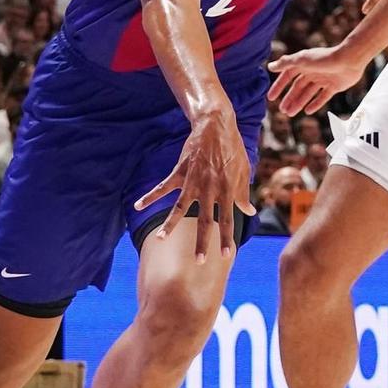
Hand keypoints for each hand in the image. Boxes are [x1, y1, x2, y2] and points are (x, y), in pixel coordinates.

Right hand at [134, 109, 252, 260]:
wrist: (215, 125)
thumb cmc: (232, 149)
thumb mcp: (243, 170)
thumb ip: (244, 193)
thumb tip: (250, 211)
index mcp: (227, 190)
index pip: (227, 219)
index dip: (226, 238)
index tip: (226, 255)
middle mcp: (209, 188)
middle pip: (204, 221)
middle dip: (202, 242)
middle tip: (198, 262)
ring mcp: (193, 181)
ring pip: (180, 208)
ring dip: (170, 225)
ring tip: (160, 239)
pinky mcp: (180, 172)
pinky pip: (163, 187)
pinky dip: (149, 196)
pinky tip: (137, 205)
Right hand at [266, 44, 365, 116]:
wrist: (350, 59)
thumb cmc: (325, 58)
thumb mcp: (302, 59)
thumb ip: (286, 63)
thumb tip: (270, 66)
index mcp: (303, 64)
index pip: (287, 76)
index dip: (279, 87)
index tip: (271, 98)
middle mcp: (312, 71)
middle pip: (298, 87)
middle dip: (289, 98)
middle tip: (282, 110)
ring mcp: (323, 79)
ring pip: (308, 93)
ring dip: (299, 103)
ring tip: (291, 114)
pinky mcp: (334, 86)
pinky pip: (323, 96)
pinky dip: (315, 103)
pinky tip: (307, 111)